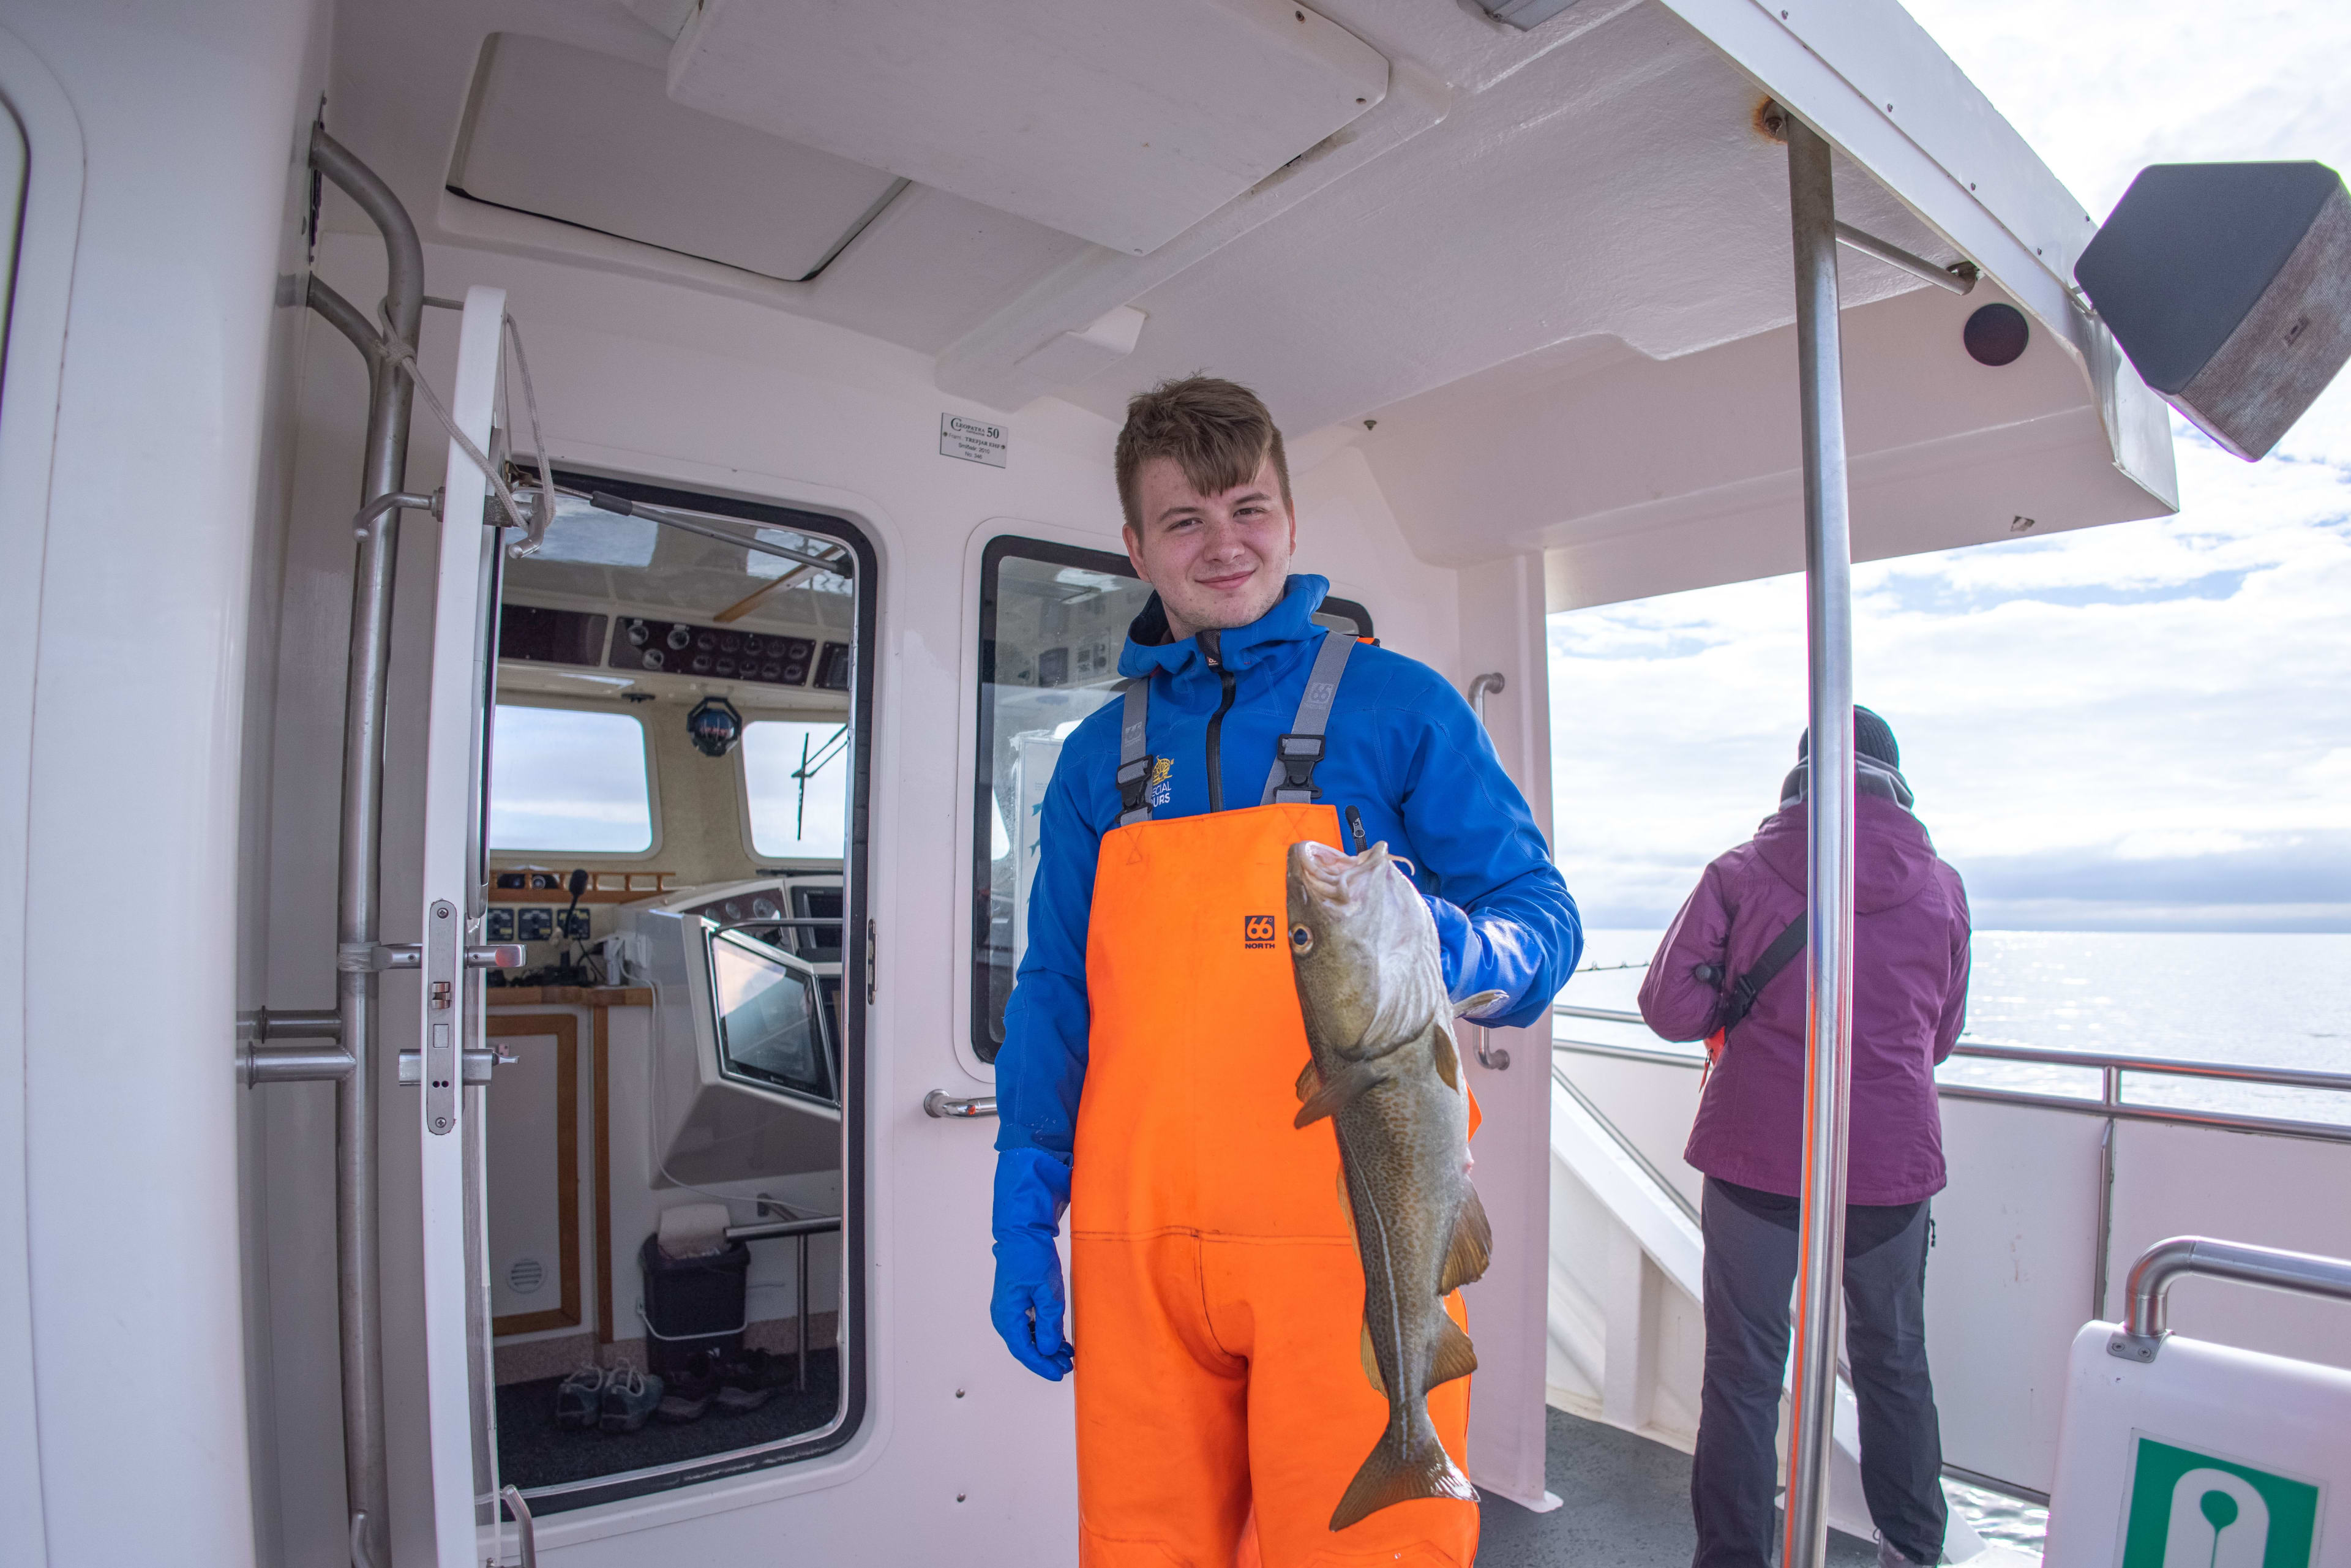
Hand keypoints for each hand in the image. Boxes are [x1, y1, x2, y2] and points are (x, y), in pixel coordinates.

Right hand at [990, 1231, 1071, 1379]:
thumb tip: (1047, 1350)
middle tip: (1066, 1367)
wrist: (1023, 1233)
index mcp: (1007, 1315)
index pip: (1024, 1350)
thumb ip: (1048, 1324)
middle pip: (1024, 1347)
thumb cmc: (1032, 1257)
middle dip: (1045, 1359)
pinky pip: (1028, 1326)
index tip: (1057, 1373)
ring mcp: (1008, 1309)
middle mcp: (1003, 1316)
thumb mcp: (1048, 1293)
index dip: (1041, 1365)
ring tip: (1066, 1355)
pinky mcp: (1016, 1303)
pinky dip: (1043, 1334)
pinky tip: (1059, 1339)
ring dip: (1045, 1347)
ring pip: (1026, 1338)